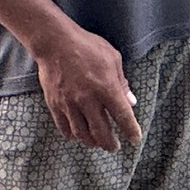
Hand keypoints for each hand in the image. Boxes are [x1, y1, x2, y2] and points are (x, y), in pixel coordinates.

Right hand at [32, 23, 141, 150]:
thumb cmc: (88, 46)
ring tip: (97, 143)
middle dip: (110, 144)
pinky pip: (64, 127)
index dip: (130, 131)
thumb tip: (131, 102)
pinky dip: (73, 135)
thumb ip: (122, 83)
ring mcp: (69, 103)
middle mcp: (88, 99)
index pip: (122, 116)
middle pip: (101, 132)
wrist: (55, 42)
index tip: (135, 139)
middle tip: (114, 147)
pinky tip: (78, 135)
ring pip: (82, 134)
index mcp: (106, 88)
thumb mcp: (113, 59)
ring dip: (92, 142)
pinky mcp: (55, 104)